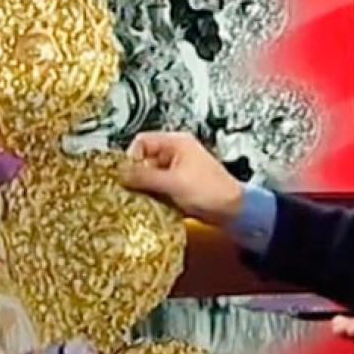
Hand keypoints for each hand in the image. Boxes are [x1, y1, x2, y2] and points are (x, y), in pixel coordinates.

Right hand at [120, 131, 244, 226]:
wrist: (233, 211)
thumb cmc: (211, 191)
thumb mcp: (172, 183)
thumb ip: (144, 177)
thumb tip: (120, 174)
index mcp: (176, 143)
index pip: (141, 142)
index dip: (131, 158)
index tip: (126, 175)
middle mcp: (175, 153)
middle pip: (143, 160)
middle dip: (137, 176)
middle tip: (132, 190)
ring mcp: (177, 170)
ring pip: (149, 176)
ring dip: (145, 189)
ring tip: (146, 200)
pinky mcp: (178, 186)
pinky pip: (158, 188)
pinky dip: (154, 196)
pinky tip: (154, 205)